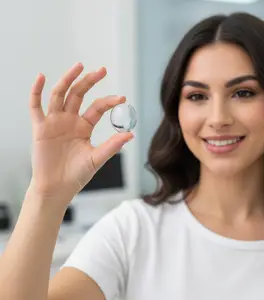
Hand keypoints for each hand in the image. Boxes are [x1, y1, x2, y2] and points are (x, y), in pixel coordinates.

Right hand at [28, 63, 132, 204]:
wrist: (57, 188)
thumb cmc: (77, 174)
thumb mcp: (97, 158)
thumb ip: (112, 146)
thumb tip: (130, 134)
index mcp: (84, 127)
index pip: (97, 107)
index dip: (108, 101)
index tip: (122, 98)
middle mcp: (70, 121)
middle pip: (79, 94)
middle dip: (89, 81)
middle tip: (102, 70)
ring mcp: (55, 122)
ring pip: (60, 95)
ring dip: (67, 79)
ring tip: (79, 66)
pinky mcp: (40, 127)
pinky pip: (36, 106)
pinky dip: (37, 91)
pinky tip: (41, 77)